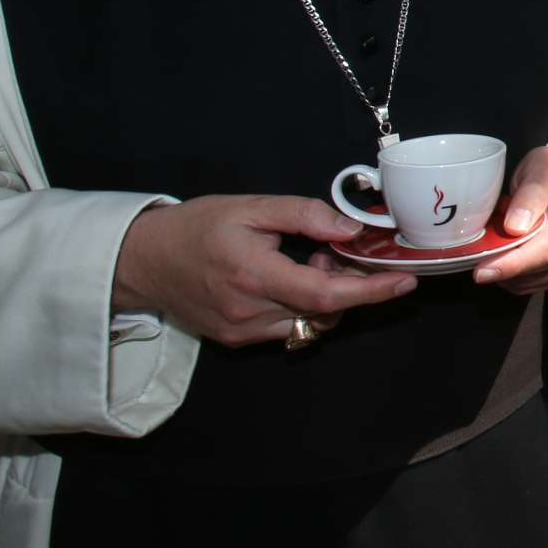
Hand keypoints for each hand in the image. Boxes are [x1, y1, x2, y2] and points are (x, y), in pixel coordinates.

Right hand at [112, 195, 414, 346]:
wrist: (143, 261)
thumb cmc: (196, 227)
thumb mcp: (250, 207)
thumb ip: (303, 215)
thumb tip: (349, 230)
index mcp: (255, 276)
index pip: (327, 294)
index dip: (371, 291)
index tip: (404, 282)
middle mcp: (251, 313)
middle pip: (324, 311)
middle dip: (349, 284)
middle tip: (339, 250)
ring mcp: (244, 333)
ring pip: (308, 322)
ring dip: (325, 295)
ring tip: (307, 259)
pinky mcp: (237, 340)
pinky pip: (287, 328)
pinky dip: (303, 306)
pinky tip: (290, 277)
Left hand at [474, 144, 547, 291]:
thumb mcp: (539, 169)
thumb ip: (529, 195)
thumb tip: (514, 228)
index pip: (545, 249)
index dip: (513, 265)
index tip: (482, 272)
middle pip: (539, 269)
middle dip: (504, 268)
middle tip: (479, 252)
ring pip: (536, 282)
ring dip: (510, 273)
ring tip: (498, 246)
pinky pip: (539, 283)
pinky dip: (518, 276)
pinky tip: (509, 256)